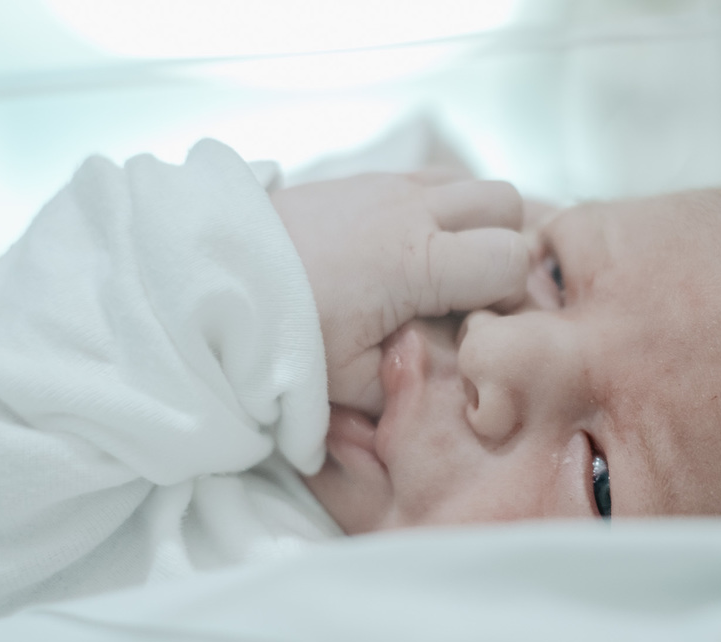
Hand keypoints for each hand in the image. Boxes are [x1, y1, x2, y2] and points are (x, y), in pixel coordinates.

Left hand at [271, 171, 528, 415]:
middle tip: (476, 295)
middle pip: (506, 202)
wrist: (207, 279)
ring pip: (470, 182)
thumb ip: (415, 384)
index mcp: (419, 261)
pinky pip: (430, 179)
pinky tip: (410, 253)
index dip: (514, 297)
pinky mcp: (363, 179)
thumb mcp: (352, 383)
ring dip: (474, 223)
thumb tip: (452, 383)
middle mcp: (412, 210)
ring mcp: (387, 186)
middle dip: (506, 245)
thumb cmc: (278, 336)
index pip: (513, 259)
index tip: (484, 327)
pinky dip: (440, 210)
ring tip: (447, 272)